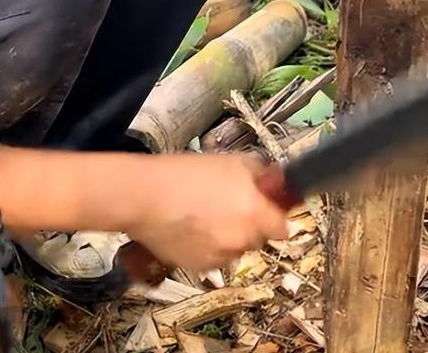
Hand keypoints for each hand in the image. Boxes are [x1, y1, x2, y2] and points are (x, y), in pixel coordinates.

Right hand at [123, 153, 287, 271]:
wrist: (144, 195)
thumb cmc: (182, 174)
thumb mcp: (229, 160)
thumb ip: (260, 173)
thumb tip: (276, 180)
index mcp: (253, 211)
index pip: (282, 226)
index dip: (273, 214)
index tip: (266, 207)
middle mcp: (241, 238)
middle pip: (259, 237)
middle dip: (249, 222)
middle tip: (229, 203)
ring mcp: (221, 256)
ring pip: (236, 247)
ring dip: (228, 234)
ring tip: (204, 212)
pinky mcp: (200, 266)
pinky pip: (214, 257)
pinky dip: (208, 245)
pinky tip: (192, 226)